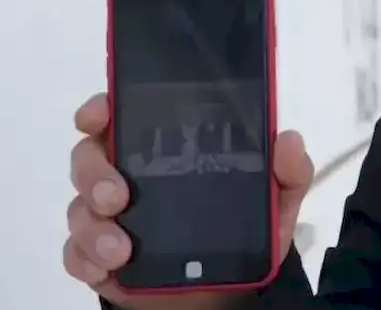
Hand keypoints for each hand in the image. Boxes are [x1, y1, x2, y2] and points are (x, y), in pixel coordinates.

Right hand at [64, 93, 313, 309]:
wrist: (229, 288)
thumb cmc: (244, 227)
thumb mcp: (276, 197)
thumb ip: (288, 170)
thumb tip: (287, 139)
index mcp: (164, 149)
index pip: (123, 115)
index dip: (103, 108)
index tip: (96, 116)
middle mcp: (127, 175)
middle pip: (88, 158)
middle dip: (93, 173)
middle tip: (115, 196)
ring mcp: (108, 217)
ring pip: (79, 209)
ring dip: (93, 227)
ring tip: (121, 249)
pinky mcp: (99, 257)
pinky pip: (76, 254)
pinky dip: (87, 260)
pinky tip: (107, 268)